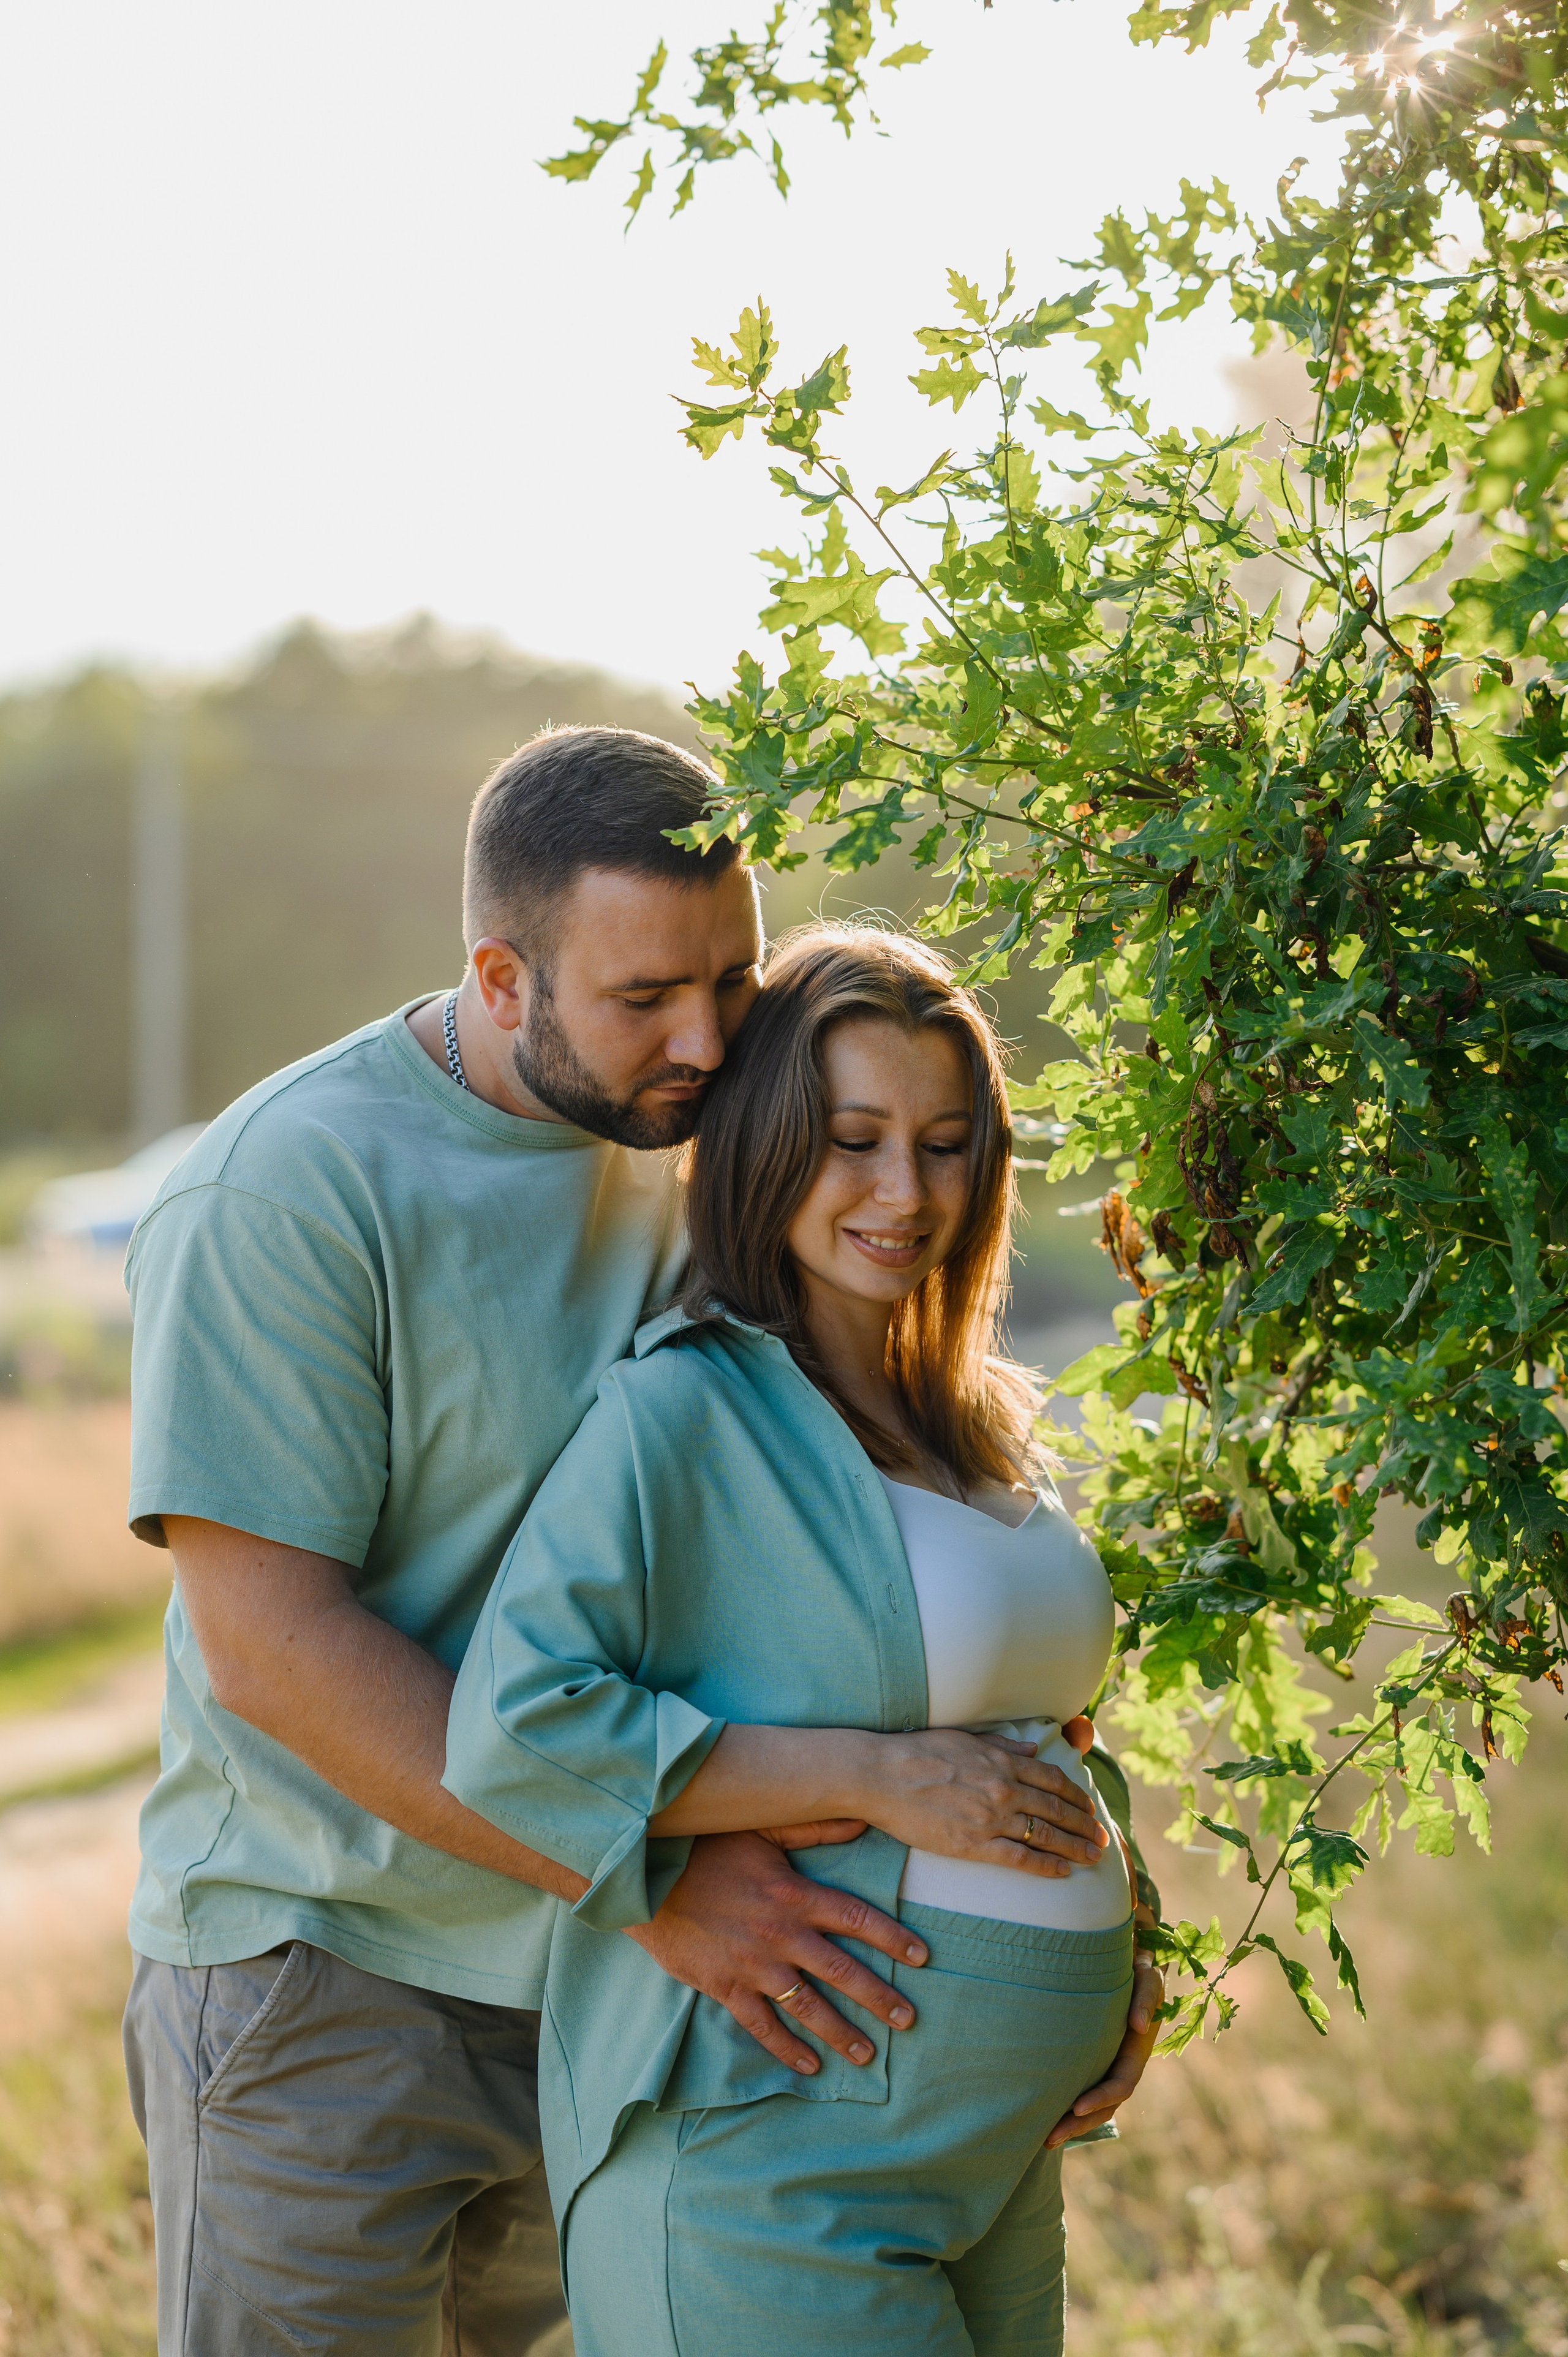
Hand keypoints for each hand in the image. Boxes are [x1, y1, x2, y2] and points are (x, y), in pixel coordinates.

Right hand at [625, 1826, 926, 2076]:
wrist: (646, 1879)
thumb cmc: (706, 1849)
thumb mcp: (763, 1830)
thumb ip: (814, 1827)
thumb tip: (862, 1818)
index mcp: (794, 1895)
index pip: (856, 1918)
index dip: (892, 1937)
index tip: (922, 1957)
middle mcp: (781, 1934)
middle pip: (842, 1971)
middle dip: (879, 1998)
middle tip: (909, 2020)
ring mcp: (753, 1965)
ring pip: (808, 2007)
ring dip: (840, 2033)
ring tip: (867, 2054)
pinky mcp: (725, 1987)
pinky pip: (762, 2026)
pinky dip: (787, 2050)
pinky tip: (809, 2067)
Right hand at [862, 1727, 1109, 1876]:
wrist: (883, 1776)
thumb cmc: (918, 1752)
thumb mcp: (965, 1739)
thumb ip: (1002, 1745)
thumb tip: (1032, 1747)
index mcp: (1002, 1760)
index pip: (1052, 1779)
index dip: (1075, 1795)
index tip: (1088, 1807)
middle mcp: (1004, 1788)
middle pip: (1056, 1808)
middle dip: (1083, 1824)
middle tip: (1102, 1838)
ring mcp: (991, 1817)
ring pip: (1045, 1835)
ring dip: (1075, 1847)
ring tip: (1093, 1856)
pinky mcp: (973, 1844)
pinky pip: (1020, 1858)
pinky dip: (1046, 1866)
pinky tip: (1063, 1872)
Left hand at [1044, 1900, 1164, 2148]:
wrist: (1127, 1962)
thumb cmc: (1135, 1966)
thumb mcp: (1147, 1975)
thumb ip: (1147, 1995)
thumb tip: (1140, 2027)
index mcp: (1138, 2049)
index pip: (1121, 2083)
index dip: (1100, 2097)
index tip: (1074, 2107)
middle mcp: (1124, 2063)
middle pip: (1106, 2105)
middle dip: (1079, 2123)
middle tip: (1047, 2137)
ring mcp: (1110, 2064)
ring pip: (1094, 2104)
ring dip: (1072, 2124)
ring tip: (1042, 2138)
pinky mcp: (1094, 2061)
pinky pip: (1083, 2089)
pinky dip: (1067, 2107)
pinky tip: (1042, 2115)